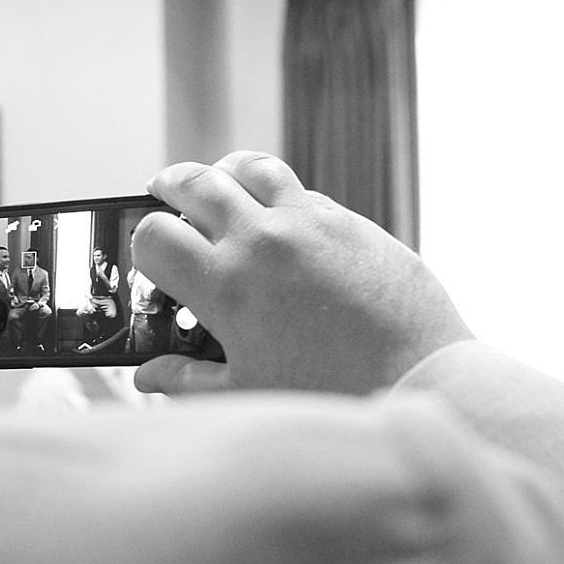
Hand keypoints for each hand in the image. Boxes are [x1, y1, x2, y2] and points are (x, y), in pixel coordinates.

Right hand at [129, 151, 471, 395]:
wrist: (420, 378)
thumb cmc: (333, 395)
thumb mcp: (248, 393)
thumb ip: (188, 381)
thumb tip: (147, 375)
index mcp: (226, 286)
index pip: (155, 236)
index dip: (143, 245)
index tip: (152, 258)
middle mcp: (262, 240)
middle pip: (195, 184)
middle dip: (168, 185)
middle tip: (161, 191)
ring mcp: (309, 223)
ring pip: (250, 167)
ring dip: (223, 171)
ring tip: (216, 181)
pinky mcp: (351, 221)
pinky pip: (301, 190)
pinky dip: (277, 195)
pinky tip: (276, 216)